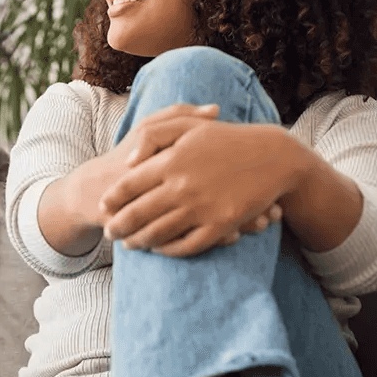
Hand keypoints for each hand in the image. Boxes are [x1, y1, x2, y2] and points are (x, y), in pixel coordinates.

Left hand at [100, 104, 297, 256]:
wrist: (272, 157)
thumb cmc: (226, 138)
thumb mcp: (187, 125)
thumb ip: (152, 136)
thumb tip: (128, 163)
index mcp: (171, 160)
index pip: (128, 185)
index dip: (112, 200)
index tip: (103, 207)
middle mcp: (182, 186)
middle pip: (137, 214)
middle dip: (118, 227)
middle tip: (109, 232)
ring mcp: (201, 209)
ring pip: (158, 233)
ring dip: (139, 242)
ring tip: (129, 244)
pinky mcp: (220, 226)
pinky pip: (186, 246)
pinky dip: (168, 251)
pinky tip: (160, 250)